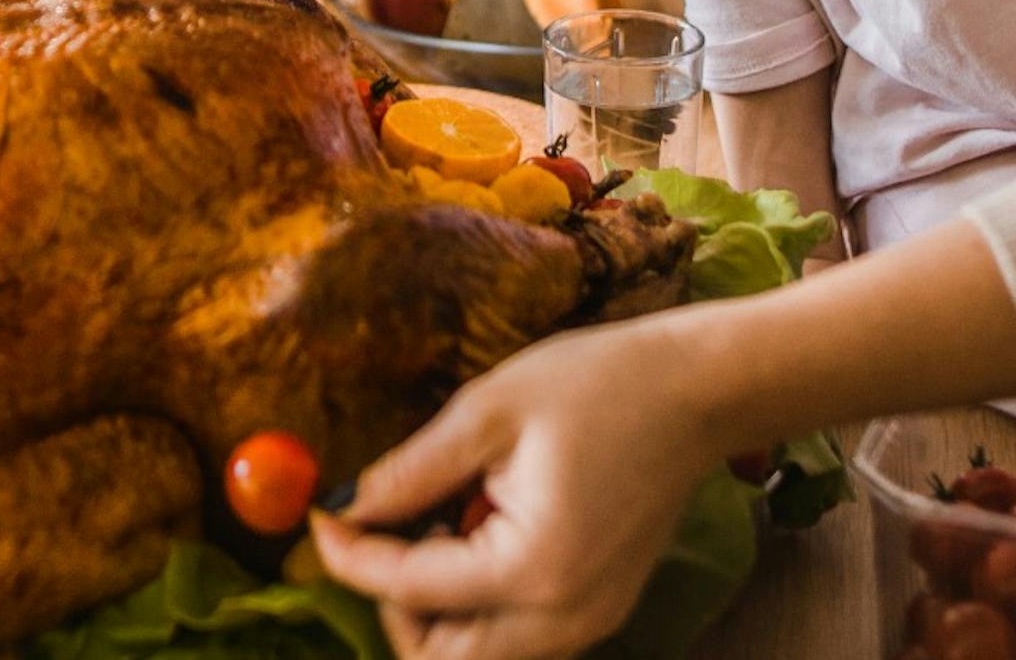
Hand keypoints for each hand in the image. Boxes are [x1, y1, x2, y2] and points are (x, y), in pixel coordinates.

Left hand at [310, 327, 720, 659]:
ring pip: (479, 657)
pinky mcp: (599, 611)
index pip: (410, 589)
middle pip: (441, 659)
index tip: (318, 520)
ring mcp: (588, 621)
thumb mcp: (489, 411)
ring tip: (433, 524)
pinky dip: (476, 604)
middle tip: (379, 533)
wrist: (697, 391)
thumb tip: (348, 508)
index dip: (350, 556)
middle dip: (394, 605)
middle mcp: (565, 616)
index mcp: (534, 568)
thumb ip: (412, 472)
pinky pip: (516, 635)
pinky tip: (475, 532)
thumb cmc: (600, 384)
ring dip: (435, 611)